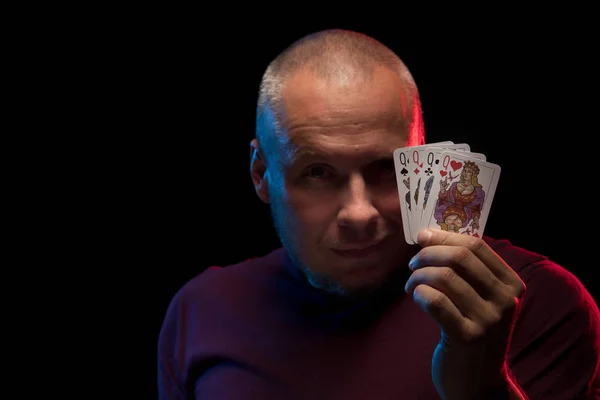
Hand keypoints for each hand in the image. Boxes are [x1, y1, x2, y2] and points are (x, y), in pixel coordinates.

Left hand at [405, 229, 525, 399]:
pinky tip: (415, 297)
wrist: (478, 382)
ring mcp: (489, 320)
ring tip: (411, 284)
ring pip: (444, 277)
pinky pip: (435, 300)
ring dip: (418, 276)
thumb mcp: (480, 298)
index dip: (444, 237)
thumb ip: (464, 269)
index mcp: (511, 284)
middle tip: (413, 264)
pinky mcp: (467, 337)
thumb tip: (428, 235)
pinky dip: (418, 293)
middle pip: (459, 258)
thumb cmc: (472, 331)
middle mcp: (505, 300)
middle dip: (428, 255)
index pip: (476, 245)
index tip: (422, 238)